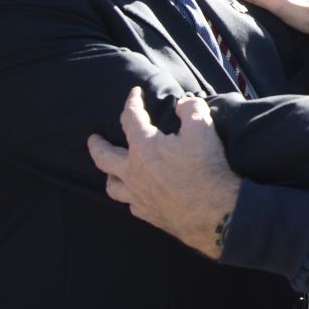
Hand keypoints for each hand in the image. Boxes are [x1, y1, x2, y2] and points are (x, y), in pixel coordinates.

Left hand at [88, 88, 241, 258]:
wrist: (214, 213)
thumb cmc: (206, 169)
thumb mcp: (203, 128)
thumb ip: (190, 108)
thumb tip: (183, 104)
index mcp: (144, 148)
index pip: (130, 118)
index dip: (132, 102)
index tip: (135, 93)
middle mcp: (133, 172)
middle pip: (103, 157)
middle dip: (96, 144)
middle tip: (93, 138)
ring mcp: (138, 196)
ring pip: (112, 186)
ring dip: (109, 174)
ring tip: (111, 170)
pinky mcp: (148, 214)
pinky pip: (131, 204)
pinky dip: (130, 196)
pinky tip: (137, 194)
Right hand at [235, 0, 308, 34]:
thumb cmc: (303, 13)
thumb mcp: (277, 5)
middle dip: (260, 2)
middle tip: (247, 10)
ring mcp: (296, 7)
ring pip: (279, 7)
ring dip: (270, 12)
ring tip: (259, 19)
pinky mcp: (301, 18)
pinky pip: (286, 17)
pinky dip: (279, 19)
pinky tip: (277, 26)